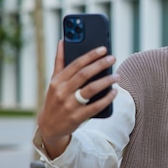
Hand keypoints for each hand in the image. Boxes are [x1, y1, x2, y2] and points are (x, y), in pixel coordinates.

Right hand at [38, 40, 118, 158]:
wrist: (49, 126)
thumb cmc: (55, 99)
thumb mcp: (54, 81)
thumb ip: (59, 62)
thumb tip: (62, 41)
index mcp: (57, 81)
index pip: (76, 64)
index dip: (90, 55)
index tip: (103, 49)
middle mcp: (62, 91)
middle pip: (84, 75)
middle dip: (100, 65)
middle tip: (113, 58)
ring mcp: (69, 105)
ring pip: (91, 89)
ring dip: (106, 81)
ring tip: (117, 76)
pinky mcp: (77, 117)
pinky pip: (95, 106)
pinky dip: (106, 98)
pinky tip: (114, 92)